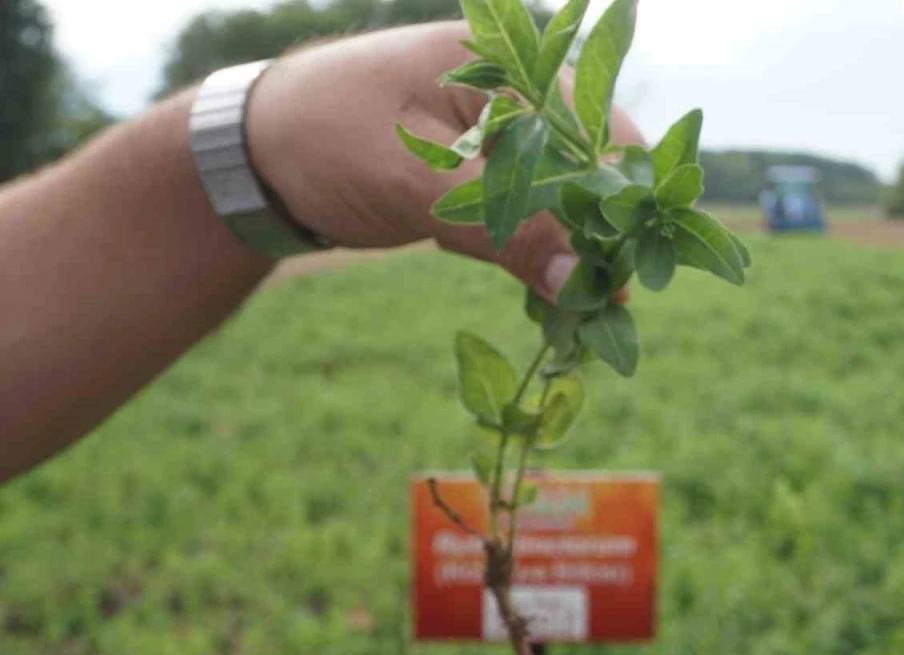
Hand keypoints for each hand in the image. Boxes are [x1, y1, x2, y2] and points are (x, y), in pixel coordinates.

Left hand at [246, 22, 644, 301]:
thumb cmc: (322, 136)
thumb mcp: (410, 180)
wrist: (256, 151)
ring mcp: (509, 138)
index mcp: (513, 68)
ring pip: (571, 202)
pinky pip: (536, 217)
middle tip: (597, 307)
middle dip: (600, 240)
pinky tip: (545, 294)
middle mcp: (523, 96)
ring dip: (574, 255)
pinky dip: (542, 256)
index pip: (604, 139)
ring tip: (577, 311)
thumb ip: (499, 227)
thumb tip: (579, 281)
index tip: (618, 280)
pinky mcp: (490, 176)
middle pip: (597, 174)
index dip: (621, 210)